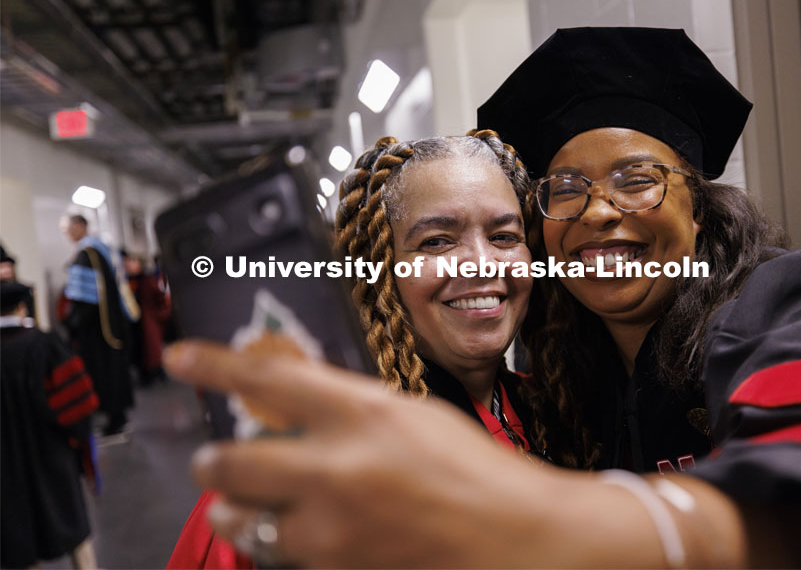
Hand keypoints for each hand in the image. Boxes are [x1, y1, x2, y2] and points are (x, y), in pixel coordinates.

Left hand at [164, 341, 745, 567]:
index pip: (266, 377)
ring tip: (249, 502)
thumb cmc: (475, 471)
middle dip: (212, 462)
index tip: (179, 357)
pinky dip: (276, 540)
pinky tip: (303, 530)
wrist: (514, 541)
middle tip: (214, 459)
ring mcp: (331, 530)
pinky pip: (278, 555)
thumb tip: (294, 401)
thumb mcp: (412, 415)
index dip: (213, 363)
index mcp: (363, 414)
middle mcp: (337, 469)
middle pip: (229, 463)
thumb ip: (350, 408)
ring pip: (241, 520)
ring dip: (236, 508)